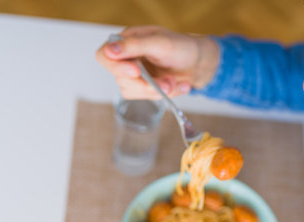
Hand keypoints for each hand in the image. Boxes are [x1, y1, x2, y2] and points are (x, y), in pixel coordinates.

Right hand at [95, 26, 218, 98]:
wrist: (199, 63)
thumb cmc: (181, 47)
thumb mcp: (160, 43)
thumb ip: (135, 45)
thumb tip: (109, 50)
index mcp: (125, 42)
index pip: (104, 56)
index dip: (116, 67)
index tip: (136, 71)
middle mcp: (126, 59)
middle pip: (120, 79)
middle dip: (147, 84)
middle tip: (167, 82)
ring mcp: (135, 76)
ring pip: (134, 92)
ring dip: (158, 90)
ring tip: (174, 81)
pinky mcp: (145, 89)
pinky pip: (148, 98)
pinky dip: (166, 95)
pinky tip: (178, 85)